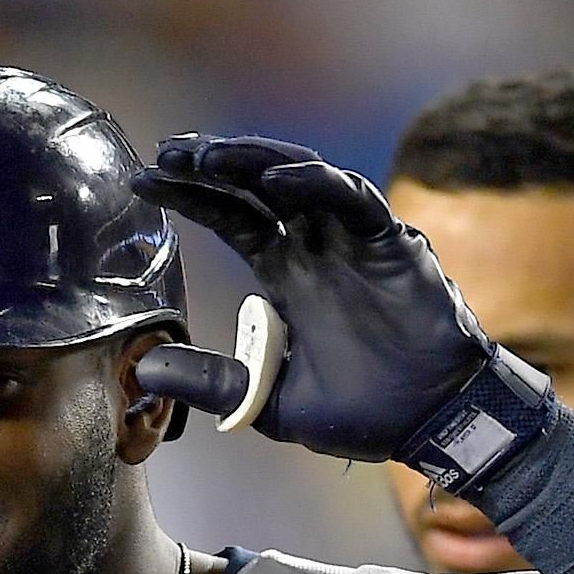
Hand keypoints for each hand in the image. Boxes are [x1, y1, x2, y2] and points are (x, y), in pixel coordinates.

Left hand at [130, 134, 493, 461]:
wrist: (431, 421)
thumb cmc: (362, 410)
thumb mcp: (267, 400)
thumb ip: (212, 382)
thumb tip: (145, 369)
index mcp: (285, 273)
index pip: (229, 217)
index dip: (188, 196)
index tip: (142, 183)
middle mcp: (314, 246)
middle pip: (255, 186)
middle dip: (210, 164)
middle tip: (165, 153)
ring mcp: (351, 239)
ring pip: (299, 176)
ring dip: (252, 162)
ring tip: (206, 156)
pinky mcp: (390, 242)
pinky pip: (351, 199)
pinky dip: (315, 184)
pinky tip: (274, 183)